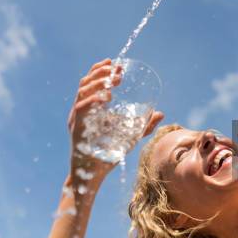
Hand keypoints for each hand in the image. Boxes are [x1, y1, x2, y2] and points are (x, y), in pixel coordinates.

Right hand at [67, 58, 164, 179]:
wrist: (91, 174)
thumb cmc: (107, 155)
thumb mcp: (129, 137)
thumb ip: (143, 126)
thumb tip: (161, 113)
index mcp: (90, 108)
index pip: (91, 82)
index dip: (101, 70)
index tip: (115, 63)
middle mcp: (81, 110)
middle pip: (85, 83)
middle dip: (100, 73)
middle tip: (116, 70)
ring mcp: (77, 119)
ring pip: (82, 92)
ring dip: (97, 82)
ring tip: (112, 81)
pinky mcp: (77, 129)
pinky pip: (81, 109)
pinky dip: (93, 100)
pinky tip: (106, 98)